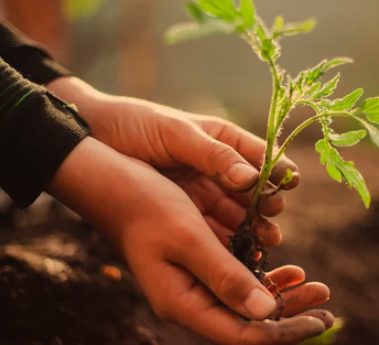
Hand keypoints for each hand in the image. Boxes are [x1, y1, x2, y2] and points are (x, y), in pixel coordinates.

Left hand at [47, 77, 298, 244]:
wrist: (90, 140)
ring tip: (262, 245)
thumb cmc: (135, 125)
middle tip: (271, 225)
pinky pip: (215, 228)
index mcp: (224, 139)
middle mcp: (220, 168)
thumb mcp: (175, 133)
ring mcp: (204, 192)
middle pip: (255, 192)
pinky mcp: (187, 213)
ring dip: (252, 229)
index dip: (279, 172)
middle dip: (267, 208)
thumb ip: (214, 155)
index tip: (288, 187)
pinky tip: (237, 253)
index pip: (263, 156)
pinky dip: (228, 241)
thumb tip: (252, 179)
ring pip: (238, 214)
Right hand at [48, 137, 333, 344]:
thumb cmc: (144, 204)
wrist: (110, 180)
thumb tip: (266, 314)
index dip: (286, 330)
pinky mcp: (193, 263)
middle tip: (326, 297)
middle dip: (290, 312)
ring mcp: (190, 282)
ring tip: (310, 281)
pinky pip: (233, 277)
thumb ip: (226, 276)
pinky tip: (280, 262)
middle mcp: (187, 300)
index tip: (322, 318)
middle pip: (248, 320)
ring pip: (243, 300)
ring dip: (278, 293)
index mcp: (182, 302)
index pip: (244, 334)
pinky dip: (260, 273)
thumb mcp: (188, 238)